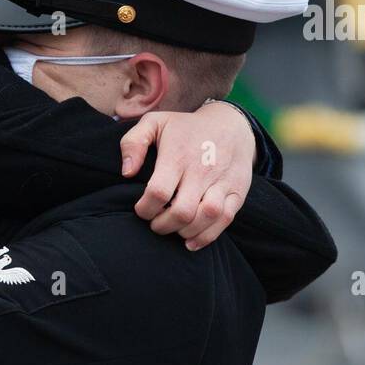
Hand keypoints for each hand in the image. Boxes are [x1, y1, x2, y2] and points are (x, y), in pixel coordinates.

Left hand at [119, 101, 255, 250]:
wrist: (231, 124)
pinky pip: (225, 220)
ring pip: (206, 217)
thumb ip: (133, 143)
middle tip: (155, 223)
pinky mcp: (237, 191)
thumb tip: (126, 172)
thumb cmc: (185, 128)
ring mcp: (222, 182)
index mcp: (178, 155)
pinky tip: (191, 241)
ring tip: (173, 229)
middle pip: (182, 211)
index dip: (145, 208)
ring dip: (184, 232)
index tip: (141, 209)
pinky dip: (207, 236)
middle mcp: (202, 170)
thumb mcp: (155, 123)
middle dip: (162, 225)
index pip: (159, 192)